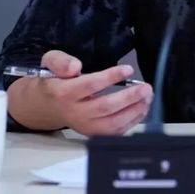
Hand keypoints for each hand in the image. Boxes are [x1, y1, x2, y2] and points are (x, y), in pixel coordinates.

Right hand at [37, 50, 152, 135]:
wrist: (46, 105)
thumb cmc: (55, 81)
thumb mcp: (51, 62)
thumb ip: (60, 61)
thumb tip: (74, 67)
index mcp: (64, 93)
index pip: (90, 85)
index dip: (111, 77)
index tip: (128, 69)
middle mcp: (75, 112)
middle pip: (104, 107)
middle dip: (129, 97)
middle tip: (145, 87)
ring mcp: (85, 126)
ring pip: (112, 124)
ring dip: (134, 110)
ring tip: (147, 96)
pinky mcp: (93, 133)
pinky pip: (115, 132)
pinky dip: (132, 121)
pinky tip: (142, 108)